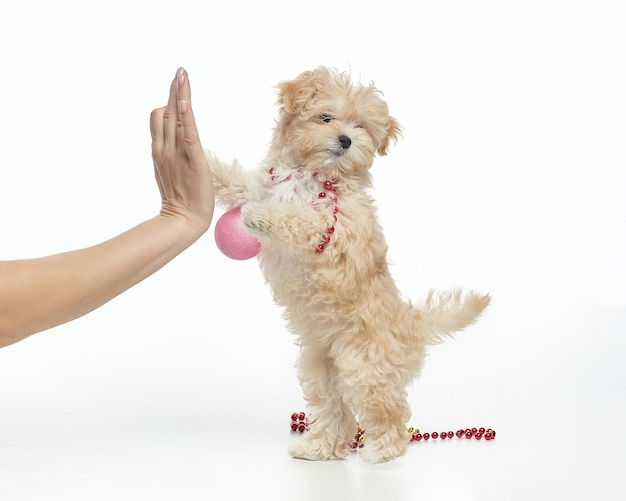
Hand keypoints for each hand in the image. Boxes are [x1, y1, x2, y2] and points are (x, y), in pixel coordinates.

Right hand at [150, 67, 213, 234]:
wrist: (183, 219)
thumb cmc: (181, 199)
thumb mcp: (172, 171)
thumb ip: (173, 153)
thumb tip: (177, 141)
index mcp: (161, 150)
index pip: (161, 118)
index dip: (168, 100)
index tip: (175, 82)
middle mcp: (165, 148)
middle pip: (167, 112)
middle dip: (174, 90)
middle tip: (180, 71)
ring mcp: (177, 154)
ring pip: (175, 118)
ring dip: (179, 96)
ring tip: (183, 76)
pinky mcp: (192, 160)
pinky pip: (188, 135)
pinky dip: (186, 118)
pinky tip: (186, 103)